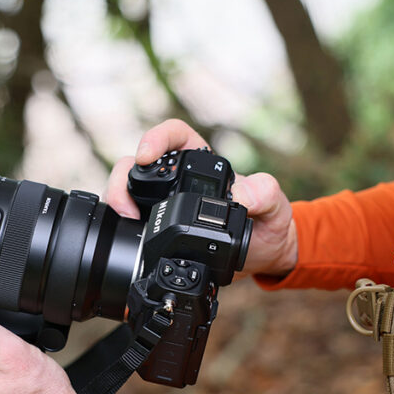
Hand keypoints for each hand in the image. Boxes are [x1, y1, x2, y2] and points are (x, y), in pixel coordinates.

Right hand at [105, 119, 297, 278]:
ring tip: (126, 221)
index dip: (156, 138)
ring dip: (118, 201)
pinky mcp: (155, 227)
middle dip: (123, 178)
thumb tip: (237, 195)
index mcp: (203, 163)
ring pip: (127, 190)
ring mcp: (162, 203)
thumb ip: (263, 193)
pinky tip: (129, 238)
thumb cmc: (269, 224)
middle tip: (128, 204)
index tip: (147, 155)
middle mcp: (178, 179)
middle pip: (137, 163)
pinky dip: (123, 226)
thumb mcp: (274, 205)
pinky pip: (130, 221)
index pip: (174, 135)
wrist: (263, 257)